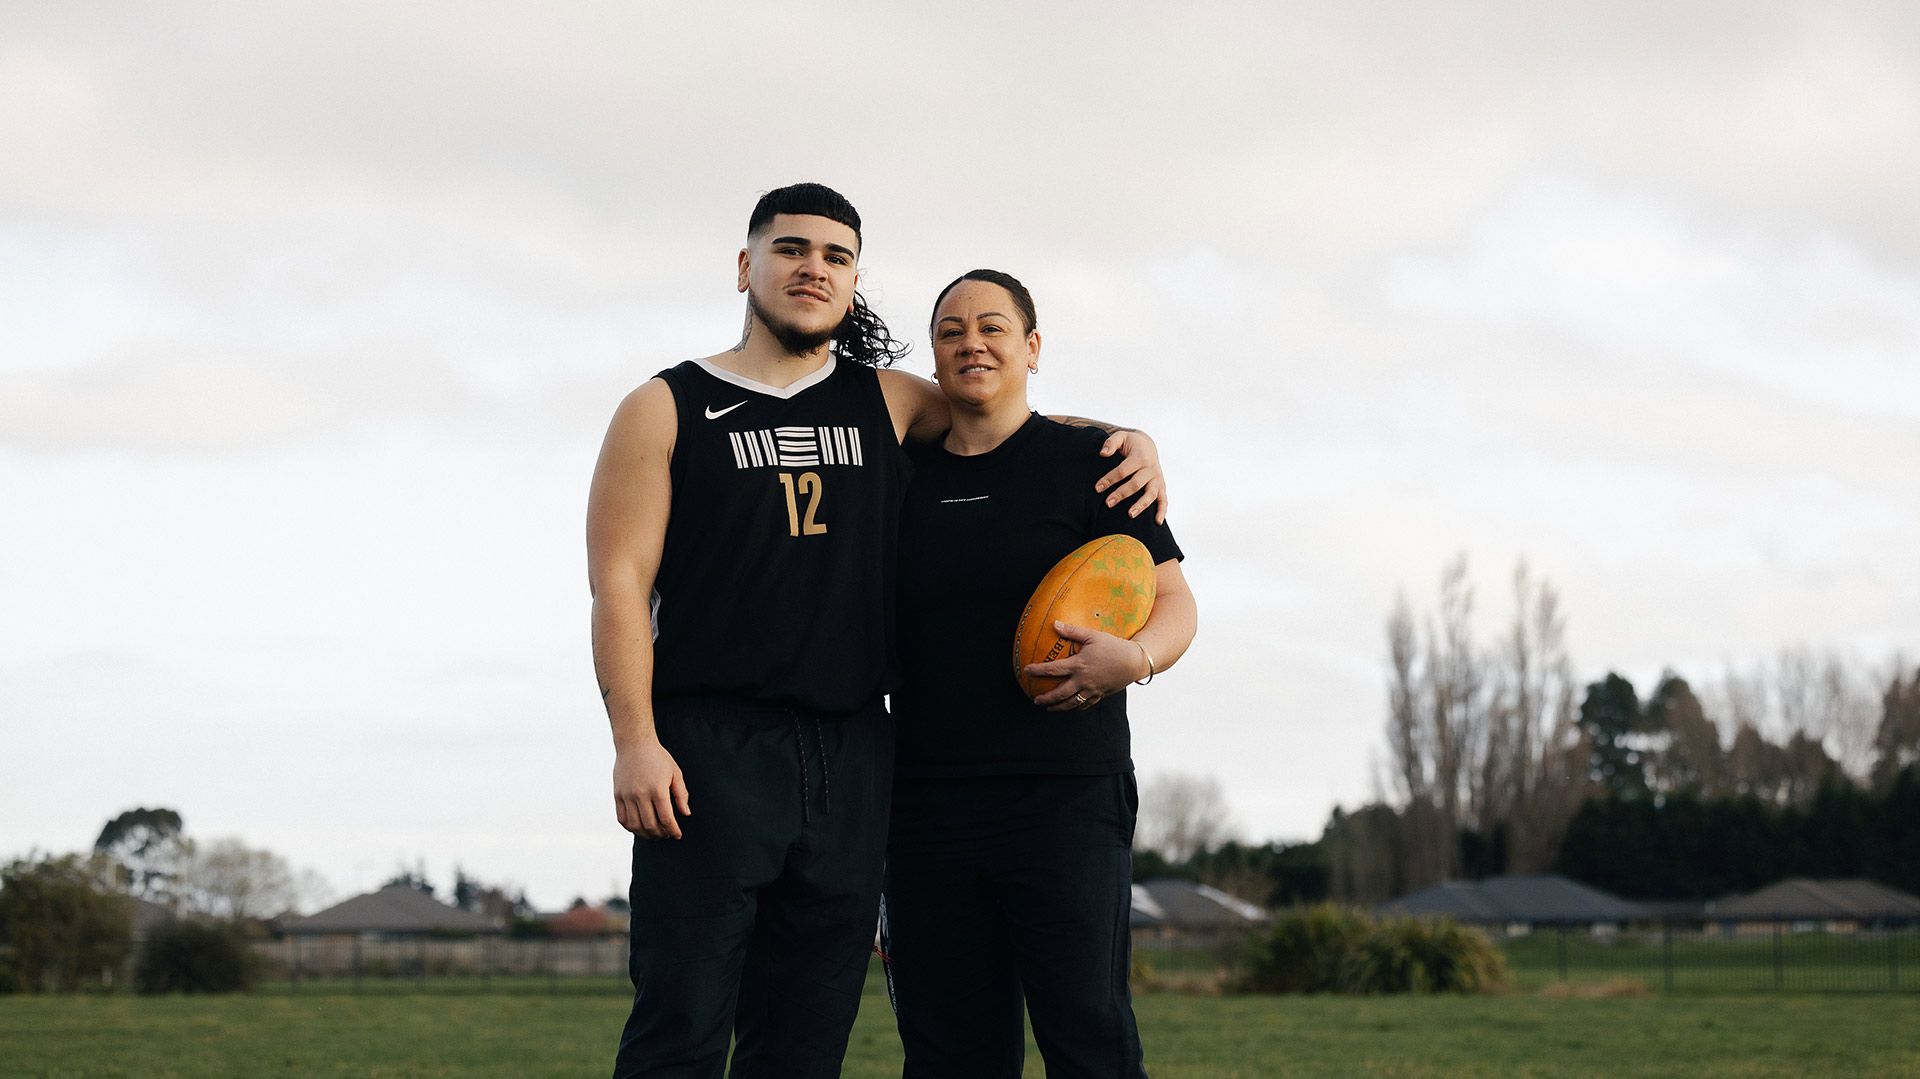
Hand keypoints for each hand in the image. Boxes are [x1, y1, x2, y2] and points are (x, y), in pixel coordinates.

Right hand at [613, 738, 690, 838]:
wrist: (635, 744)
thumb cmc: (658, 757)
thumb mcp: (675, 773)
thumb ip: (681, 794)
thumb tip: (686, 814)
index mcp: (658, 789)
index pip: (666, 819)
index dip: (673, 830)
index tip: (677, 835)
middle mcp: (641, 794)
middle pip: (650, 825)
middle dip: (660, 834)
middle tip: (666, 835)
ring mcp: (627, 796)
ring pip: (635, 825)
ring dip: (645, 834)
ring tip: (653, 834)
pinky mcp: (618, 795)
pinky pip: (622, 818)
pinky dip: (630, 827)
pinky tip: (638, 827)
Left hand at [1025, 621, 1150, 711]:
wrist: (1134, 661)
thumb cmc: (1113, 646)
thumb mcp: (1093, 635)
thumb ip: (1072, 631)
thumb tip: (1054, 624)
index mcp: (1079, 665)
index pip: (1053, 670)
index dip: (1037, 671)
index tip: (1026, 671)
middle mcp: (1083, 681)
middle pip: (1060, 694)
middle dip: (1046, 698)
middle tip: (1036, 700)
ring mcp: (1092, 690)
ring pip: (1071, 704)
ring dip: (1059, 707)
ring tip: (1049, 708)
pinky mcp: (1100, 695)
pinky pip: (1085, 705)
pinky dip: (1076, 708)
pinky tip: (1071, 707)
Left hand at [1096, 429, 1166, 522]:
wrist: (1147, 445)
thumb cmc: (1130, 444)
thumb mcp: (1121, 437)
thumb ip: (1111, 443)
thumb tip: (1103, 453)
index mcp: (1140, 456)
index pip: (1123, 470)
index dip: (1110, 479)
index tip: (1098, 488)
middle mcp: (1150, 469)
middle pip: (1136, 484)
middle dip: (1121, 494)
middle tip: (1108, 503)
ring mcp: (1157, 479)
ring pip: (1151, 494)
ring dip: (1141, 505)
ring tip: (1129, 515)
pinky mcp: (1161, 486)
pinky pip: (1164, 500)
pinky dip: (1162, 511)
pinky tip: (1157, 523)